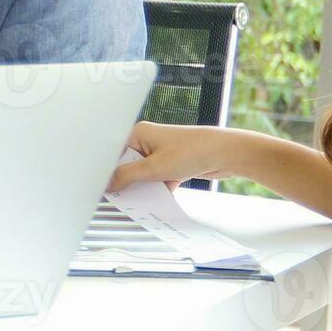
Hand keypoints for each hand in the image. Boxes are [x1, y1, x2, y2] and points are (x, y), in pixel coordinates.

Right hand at [107, 121, 242, 192]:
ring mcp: (161, 152)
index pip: (114, 154)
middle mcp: (148, 141)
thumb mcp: (154, 167)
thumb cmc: (193, 150)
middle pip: (128, 165)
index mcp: (138, 134)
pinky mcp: (172, 163)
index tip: (104, 187)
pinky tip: (161, 196)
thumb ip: (127, 176)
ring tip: (145, 197)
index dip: (108, 171)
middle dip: (128, 181)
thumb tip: (108, 184)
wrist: (227, 153)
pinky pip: (157, 178)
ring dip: (145, 186)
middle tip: (123, 196)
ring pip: (144, 174)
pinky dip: (159, 188)